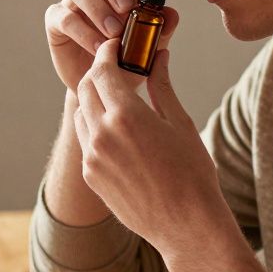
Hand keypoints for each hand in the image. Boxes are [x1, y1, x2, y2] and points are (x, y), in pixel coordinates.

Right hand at [44, 0, 178, 91]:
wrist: (104, 88)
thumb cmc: (127, 59)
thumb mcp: (149, 46)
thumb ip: (161, 29)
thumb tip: (172, 14)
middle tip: (126, 7)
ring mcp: (72, 3)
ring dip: (98, 9)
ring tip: (115, 34)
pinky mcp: (56, 23)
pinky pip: (64, 17)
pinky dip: (83, 32)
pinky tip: (100, 48)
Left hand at [71, 40, 232, 255]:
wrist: (185, 224)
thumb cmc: (191, 173)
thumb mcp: (179, 123)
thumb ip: (162, 86)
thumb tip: (159, 56)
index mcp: (126, 116)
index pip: (102, 70)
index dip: (106, 53)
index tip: (115, 46)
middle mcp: (102, 134)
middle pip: (86, 88)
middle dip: (98, 72)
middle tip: (115, 66)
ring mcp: (92, 157)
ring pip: (81, 114)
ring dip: (94, 99)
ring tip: (117, 98)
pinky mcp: (91, 176)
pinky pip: (86, 140)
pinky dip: (95, 126)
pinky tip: (117, 129)